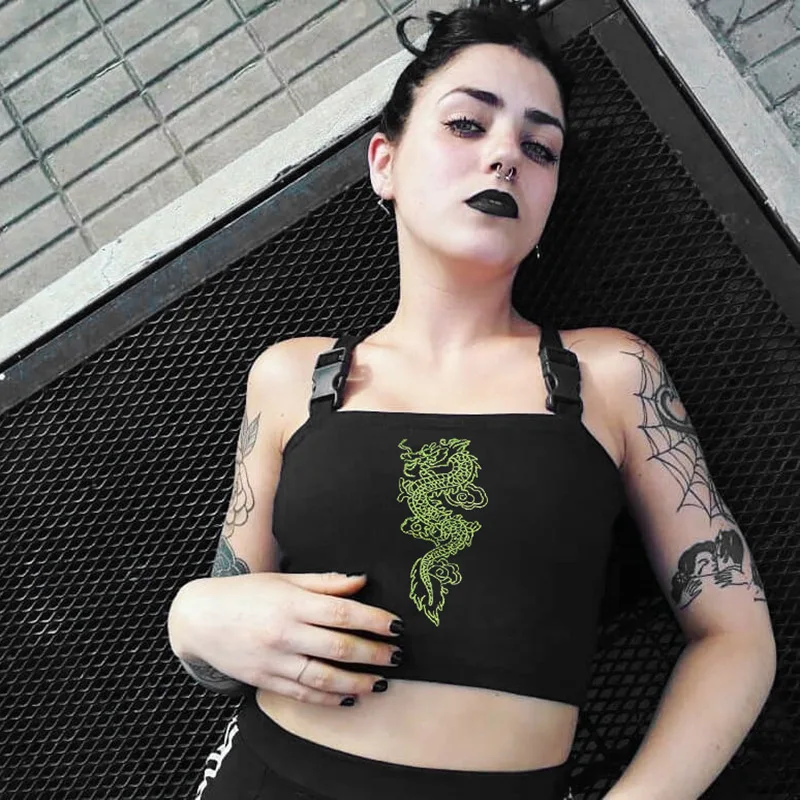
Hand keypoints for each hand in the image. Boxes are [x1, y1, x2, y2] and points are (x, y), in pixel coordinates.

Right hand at [168, 571, 402, 705]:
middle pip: (339, 647)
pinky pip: (303, 694)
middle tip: (398, 655)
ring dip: (358, 682)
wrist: (199, 619)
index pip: (342, 612)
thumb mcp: (284, 580)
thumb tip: (362, 580)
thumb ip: (324, 583)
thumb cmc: (246, 593)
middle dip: (374, 653)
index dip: (373, 620)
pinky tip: (351, 697)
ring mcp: (274, 661)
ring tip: (382, 681)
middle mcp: (284, 633)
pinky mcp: (265, 681)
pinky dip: (330, 698)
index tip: (396, 625)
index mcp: (291, 603)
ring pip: (324, 678)